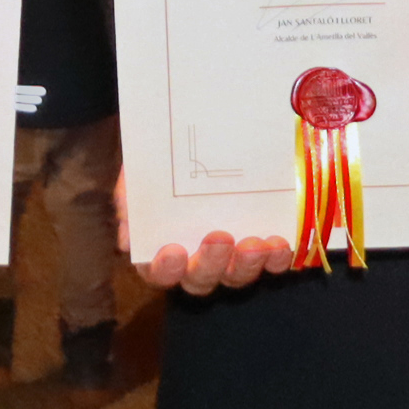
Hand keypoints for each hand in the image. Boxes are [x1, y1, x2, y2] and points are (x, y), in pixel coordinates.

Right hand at [120, 167, 287, 294]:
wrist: (205, 129)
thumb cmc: (165, 160)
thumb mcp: (141, 170)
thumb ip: (130, 197)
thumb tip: (128, 236)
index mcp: (162, 246)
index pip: (157, 272)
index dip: (164, 269)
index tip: (174, 251)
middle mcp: (197, 259)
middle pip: (200, 279)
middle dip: (210, 263)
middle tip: (220, 237)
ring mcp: (231, 256)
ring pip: (236, 276)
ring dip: (246, 265)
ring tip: (255, 243)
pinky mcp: (262, 246)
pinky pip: (271, 263)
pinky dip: (276, 259)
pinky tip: (279, 243)